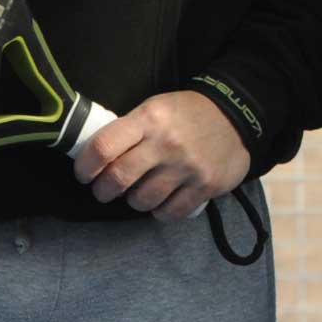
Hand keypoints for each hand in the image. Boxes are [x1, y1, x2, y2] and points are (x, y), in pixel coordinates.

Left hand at [72, 91, 247, 220]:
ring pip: (142, 200)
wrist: (236, 116)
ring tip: (141, 191)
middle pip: (118, 179)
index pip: (103, 147)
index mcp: (149, 119)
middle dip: (104, 190)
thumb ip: (128, 131)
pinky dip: (160, 210)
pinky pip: (169, 213)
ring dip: (134, 200)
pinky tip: (163, 200)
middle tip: (106, 190)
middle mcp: (167, 143)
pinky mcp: (206, 185)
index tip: (85, 175)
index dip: (85, 167)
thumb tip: (97, 161)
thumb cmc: (185, 114)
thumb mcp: (155, 109)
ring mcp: (187, 166)